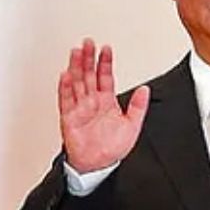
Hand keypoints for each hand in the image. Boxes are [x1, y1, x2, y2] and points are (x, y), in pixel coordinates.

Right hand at [59, 38, 148, 172]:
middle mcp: (92, 102)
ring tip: (76, 52)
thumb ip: (138, 107)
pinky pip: (66, 100)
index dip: (105, 62)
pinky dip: (65, 87)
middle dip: (88, 58)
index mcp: (106, 102)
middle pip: (88, 75)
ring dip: (75, 67)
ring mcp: (80, 108)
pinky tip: (65, 75)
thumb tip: (144, 90)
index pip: (105, 76)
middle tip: (88, 43)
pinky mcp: (69, 118)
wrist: (97, 166)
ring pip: (76, 82)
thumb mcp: (133, 126)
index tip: (106, 48)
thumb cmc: (111, 149)